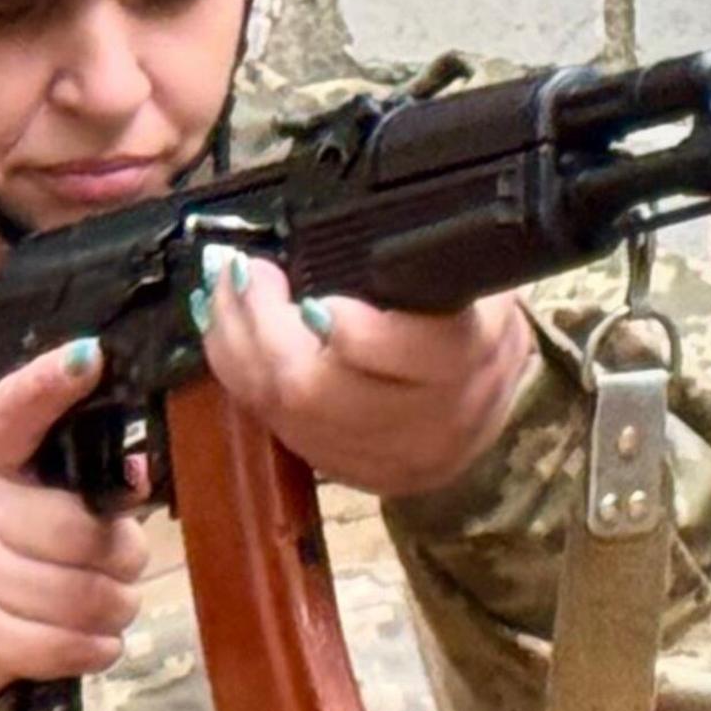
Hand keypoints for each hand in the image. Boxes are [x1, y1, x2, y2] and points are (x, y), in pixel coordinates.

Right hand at [0, 339, 148, 701]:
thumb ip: (77, 477)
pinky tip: (88, 641)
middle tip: (116, 569)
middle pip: (86, 532)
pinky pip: (66, 644)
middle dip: (123, 559)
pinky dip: (95, 649)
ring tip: (100, 607)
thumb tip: (139, 476)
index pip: (11, 410)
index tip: (90, 357)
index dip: (50, 383)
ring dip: (115, 610)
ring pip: (86, 595)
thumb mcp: (23, 498)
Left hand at [195, 246, 534, 498]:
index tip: (313, 296)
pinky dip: (242, 376)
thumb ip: (412, 265)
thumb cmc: (471, 319)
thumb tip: (322, 239)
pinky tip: (229, 337)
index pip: (418, 353)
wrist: (489, 398)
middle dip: (262, 327)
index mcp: (469, 358)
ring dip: (237, 347)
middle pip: (320, 391)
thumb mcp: (467, 279)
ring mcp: (384, 455)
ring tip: (222, 297)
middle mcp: (428, 419)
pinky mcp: (347, 471)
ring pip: (285, 412)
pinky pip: (277, 427)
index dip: (359, 332)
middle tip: (241, 273)